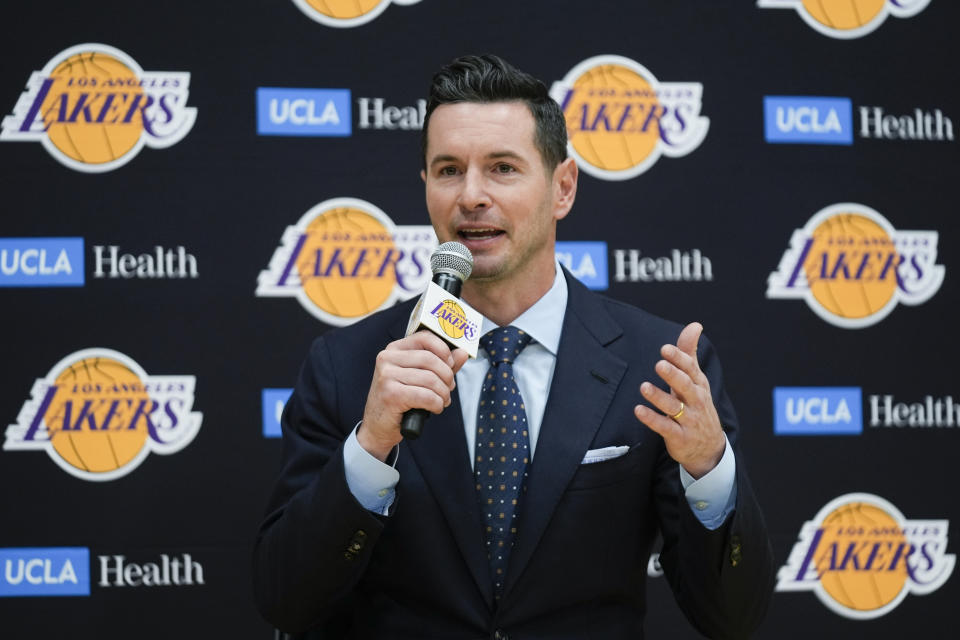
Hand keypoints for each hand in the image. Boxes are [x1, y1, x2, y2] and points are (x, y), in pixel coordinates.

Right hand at [360, 331, 469, 460]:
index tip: (451, 364)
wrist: (378, 426)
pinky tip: (435, 408)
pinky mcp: (391, 395)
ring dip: (443, 394)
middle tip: (449, 389)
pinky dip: (437, 404)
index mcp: (394, 350)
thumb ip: (441, 364)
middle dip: (447, 376)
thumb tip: (462, 353)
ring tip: (442, 401)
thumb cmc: (399, 400)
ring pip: (430, 379)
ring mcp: (387, 376)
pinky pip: (426, 396)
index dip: (444, 350)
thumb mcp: (419, 378)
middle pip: (430, 359)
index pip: (424, 337)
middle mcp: (387, 359)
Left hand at [633, 322, 725, 478]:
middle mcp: (695, 401)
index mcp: (698, 385)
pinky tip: (638, 410)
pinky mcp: (679, 436)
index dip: (679, 358)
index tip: (665, 348)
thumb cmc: (697, 406)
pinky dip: (652, 419)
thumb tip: (694, 325)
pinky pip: (664, 427)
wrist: (709, 447)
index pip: (690, 369)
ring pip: (673, 407)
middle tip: (659, 364)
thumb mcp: (696, 380)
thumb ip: (689, 353)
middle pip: (685, 386)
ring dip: (658, 397)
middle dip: (673, 375)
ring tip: (644, 387)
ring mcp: (688, 420)